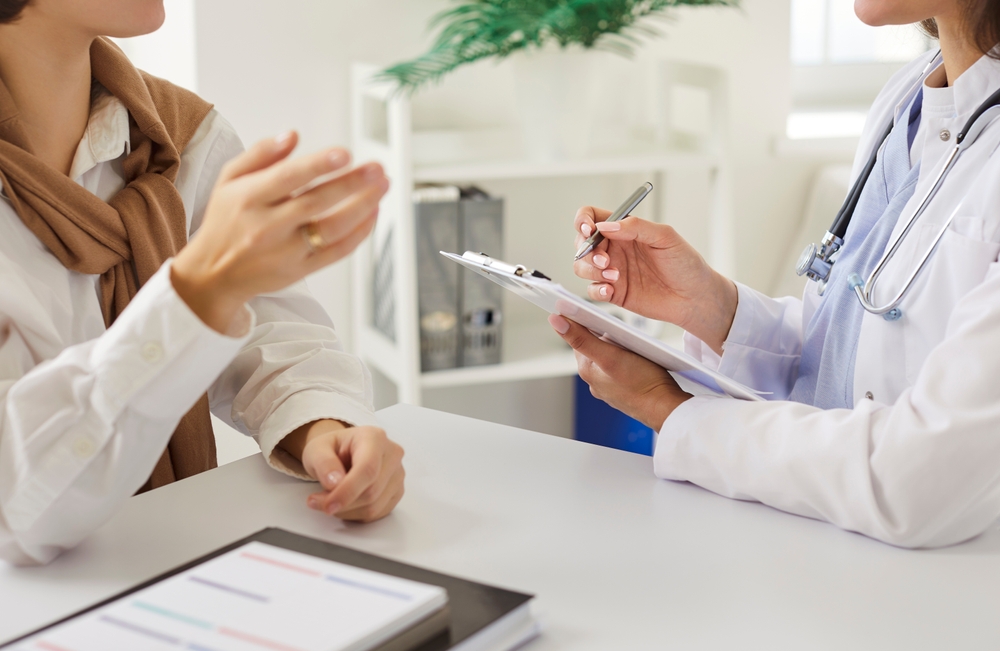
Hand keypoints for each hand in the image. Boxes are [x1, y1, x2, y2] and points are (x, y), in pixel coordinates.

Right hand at [172, 131, 388, 332]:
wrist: (213, 275)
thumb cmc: (226, 221)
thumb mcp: (228, 180)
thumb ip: (260, 155)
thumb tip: (292, 135)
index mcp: (248, 199)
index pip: (287, 178)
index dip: (317, 165)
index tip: (344, 153)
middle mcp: (267, 226)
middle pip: (316, 203)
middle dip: (352, 184)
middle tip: (377, 169)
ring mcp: (286, 251)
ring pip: (332, 229)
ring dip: (362, 207)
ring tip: (382, 187)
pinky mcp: (300, 270)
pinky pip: (336, 252)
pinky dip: (359, 233)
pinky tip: (372, 213)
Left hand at [278, 420, 404, 521]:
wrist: (343, 452)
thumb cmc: (332, 449)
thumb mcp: (316, 449)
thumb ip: (323, 463)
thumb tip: (335, 483)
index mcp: (374, 438)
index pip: (368, 468)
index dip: (348, 491)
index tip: (328, 505)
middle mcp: (392, 454)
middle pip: (371, 491)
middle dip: (342, 503)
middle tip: (317, 501)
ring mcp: (398, 474)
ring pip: (374, 506)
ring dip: (346, 511)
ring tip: (329, 500)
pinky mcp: (397, 491)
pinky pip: (377, 513)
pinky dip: (356, 515)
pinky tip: (344, 503)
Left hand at [548, 314, 691, 429]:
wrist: (665, 408)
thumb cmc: (641, 383)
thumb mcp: (609, 355)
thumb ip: (582, 339)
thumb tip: (556, 321)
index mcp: (587, 370)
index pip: (579, 337)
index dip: (586, 322)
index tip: (595, 311)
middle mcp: (595, 380)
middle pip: (595, 346)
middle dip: (605, 334)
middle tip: (621, 329)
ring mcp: (610, 386)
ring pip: (609, 356)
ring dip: (617, 347)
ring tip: (632, 344)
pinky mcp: (624, 389)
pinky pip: (621, 367)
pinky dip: (627, 359)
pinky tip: (639, 358)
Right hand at [573, 206, 737, 353]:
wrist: (695, 297)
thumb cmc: (685, 264)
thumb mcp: (665, 237)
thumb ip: (636, 227)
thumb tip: (605, 226)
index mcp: (624, 230)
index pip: (592, 217)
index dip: (583, 221)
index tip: (588, 230)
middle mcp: (614, 248)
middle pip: (582, 243)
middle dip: (587, 251)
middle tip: (605, 260)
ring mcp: (611, 271)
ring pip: (582, 267)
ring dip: (591, 270)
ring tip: (614, 276)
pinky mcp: (613, 293)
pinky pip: (592, 290)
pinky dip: (596, 290)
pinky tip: (611, 290)